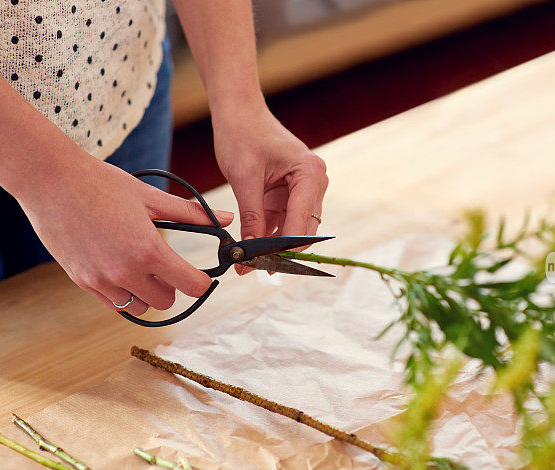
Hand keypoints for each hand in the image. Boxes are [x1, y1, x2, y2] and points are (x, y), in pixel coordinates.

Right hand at [15, 156, 233, 315]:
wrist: (51, 181)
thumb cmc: (102, 184)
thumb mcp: (151, 197)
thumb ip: (192, 214)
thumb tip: (227, 219)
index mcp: (148, 249)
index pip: (191, 285)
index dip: (202, 282)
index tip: (201, 275)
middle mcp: (125, 271)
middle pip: (167, 301)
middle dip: (174, 287)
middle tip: (167, 266)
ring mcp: (101, 280)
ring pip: (140, 307)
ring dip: (148, 293)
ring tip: (142, 268)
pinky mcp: (82, 282)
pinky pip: (114, 303)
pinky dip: (124, 294)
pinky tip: (122, 269)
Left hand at [212, 104, 328, 273]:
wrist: (239, 112)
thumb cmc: (242, 135)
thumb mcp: (244, 179)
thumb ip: (252, 217)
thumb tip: (250, 252)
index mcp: (310, 173)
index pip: (302, 220)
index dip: (284, 247)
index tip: (267, 267)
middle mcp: (315, 181)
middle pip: (304, 228)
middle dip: (281, 251)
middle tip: (257, 271)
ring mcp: (306, 188)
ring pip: (294, 228)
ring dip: (274, 246)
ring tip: (250, 264)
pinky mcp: (292, 193)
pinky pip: (284, 221)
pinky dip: (269, 235)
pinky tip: (252, 250)